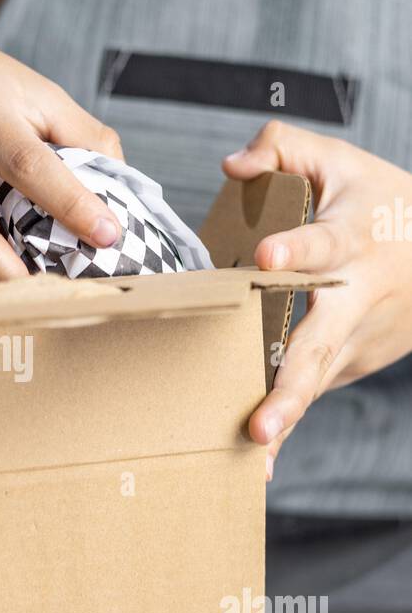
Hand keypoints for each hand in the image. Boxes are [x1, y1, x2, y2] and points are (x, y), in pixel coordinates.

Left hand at [222, 121, 411, 479]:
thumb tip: (232, 167)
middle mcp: (357, 298)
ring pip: (317, 381)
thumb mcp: (340, 159)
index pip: (323, 244)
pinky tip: (258, 465)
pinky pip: (314, 389)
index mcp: (353, 241)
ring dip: (288, 420)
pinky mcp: (352, 362)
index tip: (267, 257)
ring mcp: (358, 339)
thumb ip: (283, 146)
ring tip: (254, 461)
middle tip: (259, 425)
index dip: (297, 248)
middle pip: (321, 345)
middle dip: (290, 388)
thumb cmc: (379, 201)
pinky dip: (291, 422)